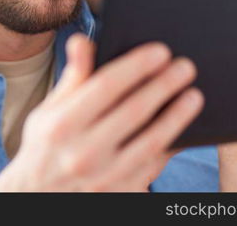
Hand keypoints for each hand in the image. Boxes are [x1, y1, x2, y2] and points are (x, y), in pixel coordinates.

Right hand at [0, 35, 202, 191]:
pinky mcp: (122, 193)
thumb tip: (81, 40)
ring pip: (151, 141)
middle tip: (186, 66)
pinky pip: (155, 166)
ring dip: (177, 115)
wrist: (41, 197)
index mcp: (62, 124)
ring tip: (194, 94)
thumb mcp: (49, 110)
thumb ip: (72, 77)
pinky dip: (172, 144)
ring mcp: (104, 177)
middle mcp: (82, 152)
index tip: (161, 51)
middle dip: (164, 85)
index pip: (106, 86)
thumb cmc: (47, 145)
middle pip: (134, 111)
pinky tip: (185, 128)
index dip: (136, 66)